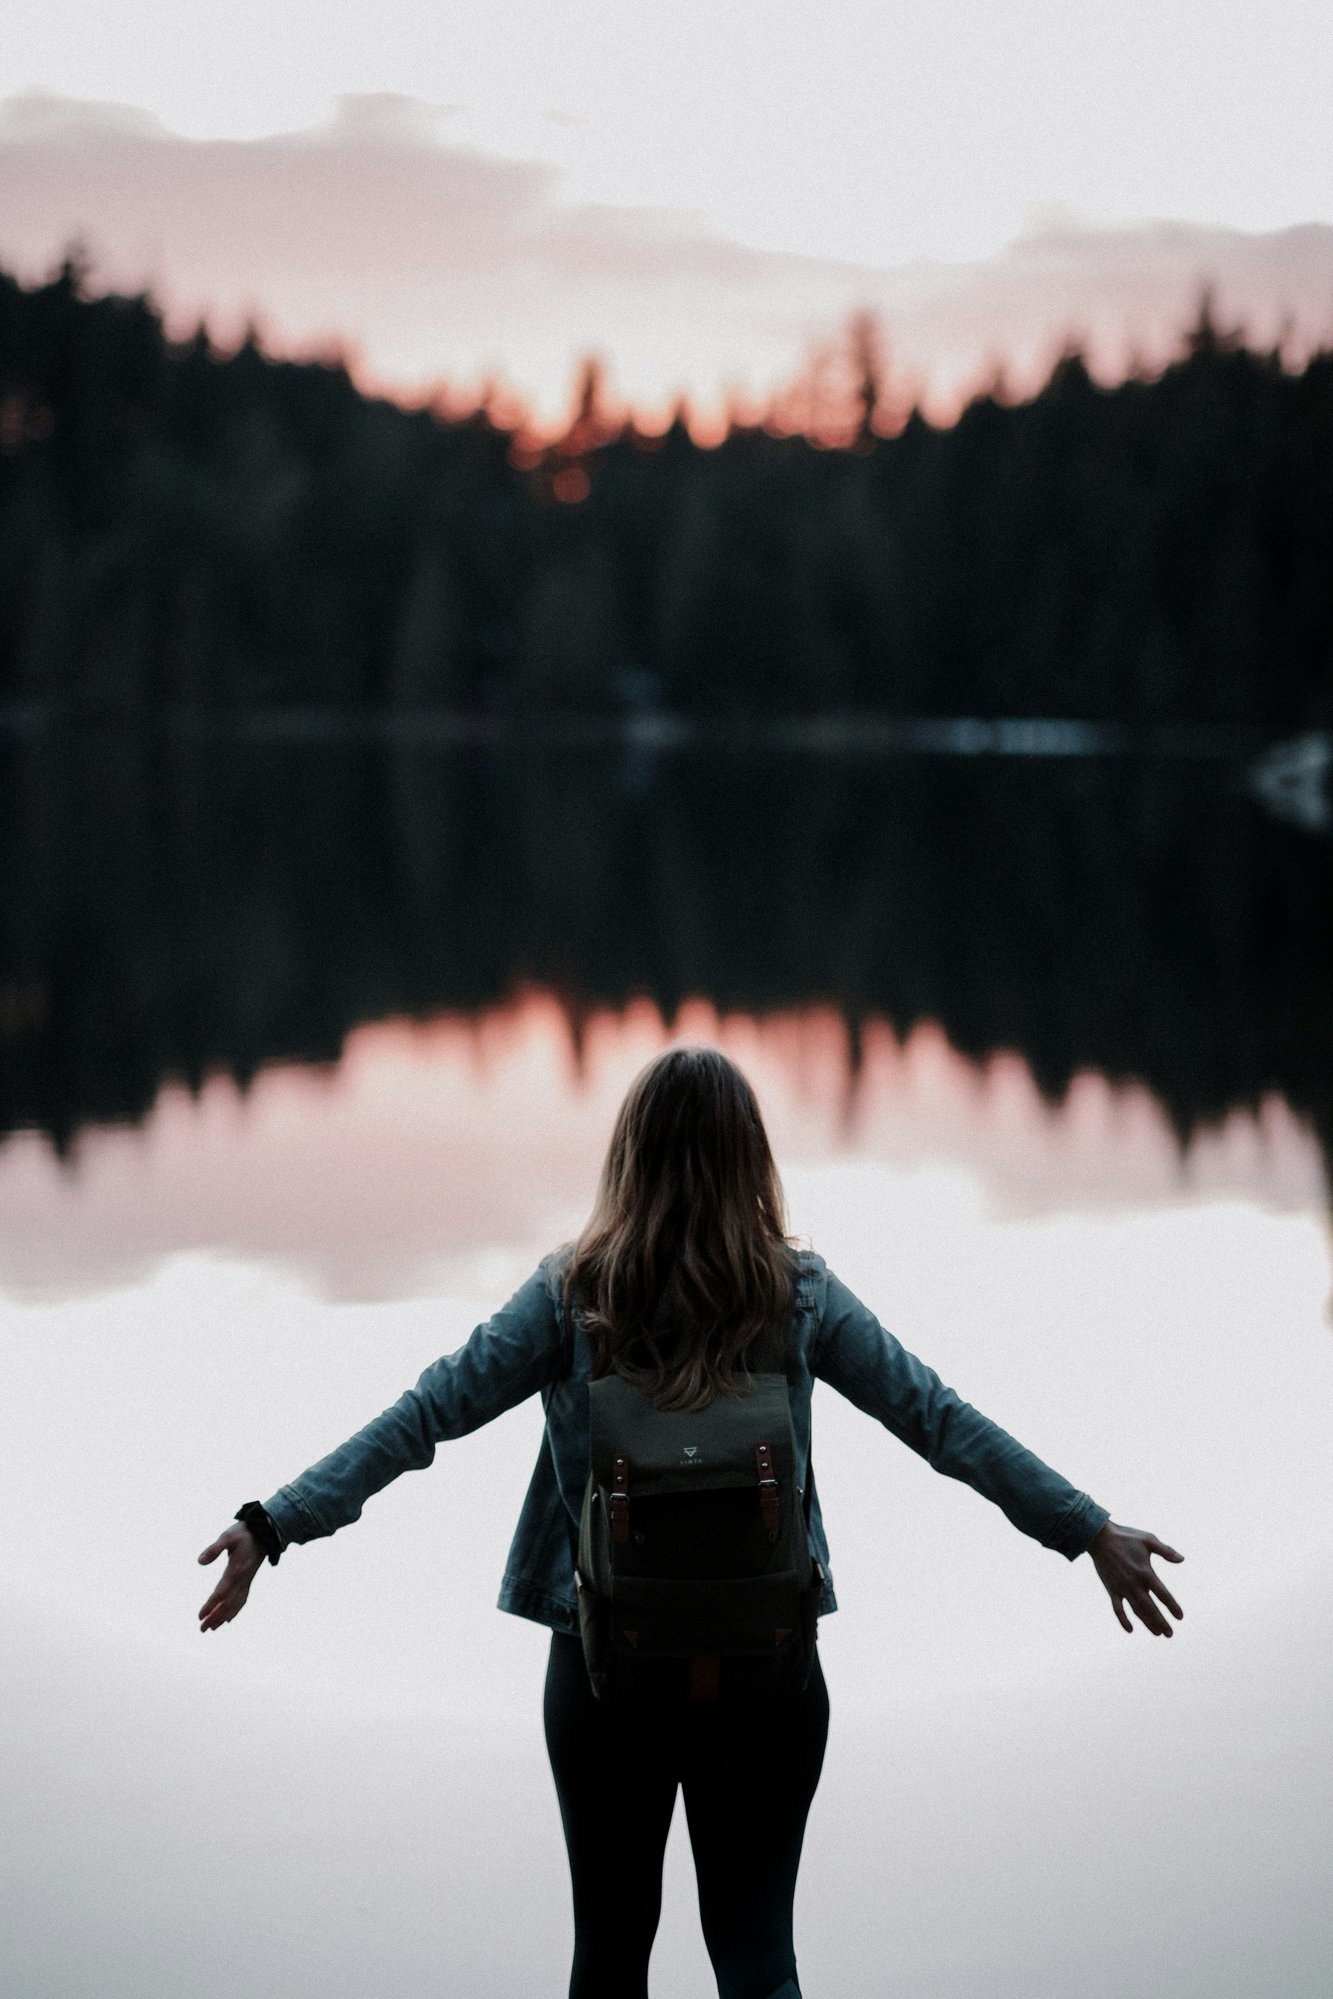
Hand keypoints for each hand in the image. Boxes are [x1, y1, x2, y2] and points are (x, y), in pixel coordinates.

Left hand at [197, 1523, 264, 1631]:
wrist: (264, 1532)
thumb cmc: (244, 1533)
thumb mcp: (227, 1536)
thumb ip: (214, 1549)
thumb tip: (200, 1561)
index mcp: (236, 1570)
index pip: (221, 1592)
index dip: (211, 1605)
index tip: (200, 1616)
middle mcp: (242, 1579)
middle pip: (228, 1603)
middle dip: (215, 1617)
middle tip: (202, 1629)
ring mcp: (247, 1581)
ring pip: (235, 1604)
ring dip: (223, 1617)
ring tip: (211, 1628)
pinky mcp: (248, 1580)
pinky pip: (242, 1599)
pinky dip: (235, 1611)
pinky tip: (228, 1619)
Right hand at [1089, 1520, 1183, 1636]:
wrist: (1099, 1537)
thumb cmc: (1126, 1537)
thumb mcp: (1148, 1540)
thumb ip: (1166, 1551)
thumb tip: (1182, 1560)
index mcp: (1146, 1572)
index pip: (1163, 1594)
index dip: (1172, 1606)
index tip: (1180, 1617)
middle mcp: (1135, 1583)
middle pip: (1151, 1608)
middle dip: (1161, 1622)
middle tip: (1169, 1634)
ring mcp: (1122, 1588)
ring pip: (1137, 1610)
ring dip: (1147, 1623)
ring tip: (1157, 1633)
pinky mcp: (1111, 1589)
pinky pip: (1117, 1609)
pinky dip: (1123, 1620)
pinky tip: (1130, 1629)